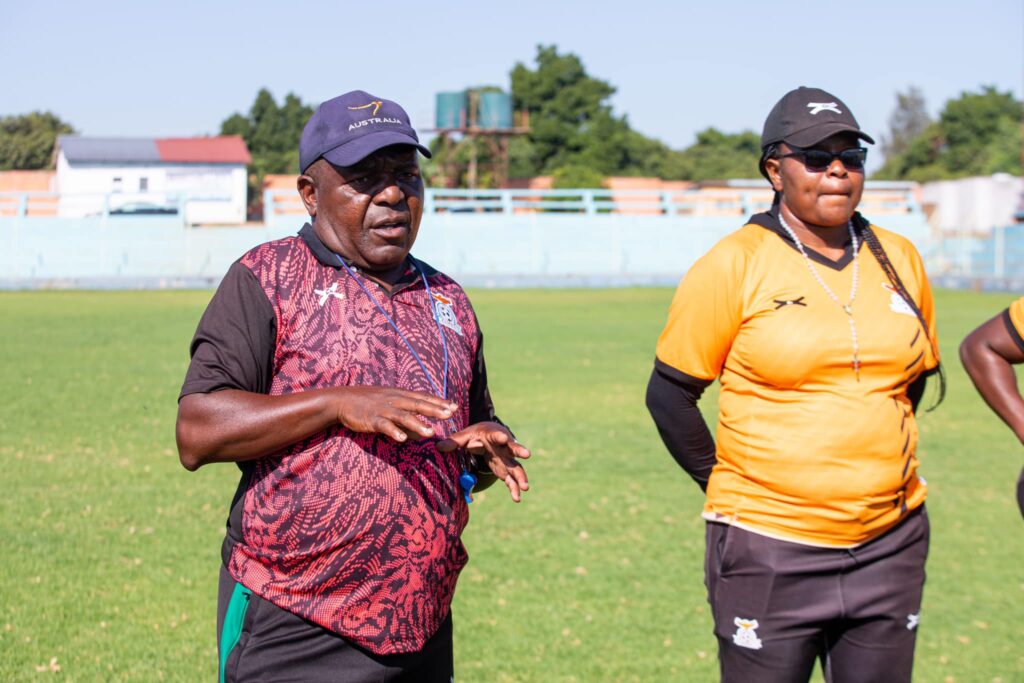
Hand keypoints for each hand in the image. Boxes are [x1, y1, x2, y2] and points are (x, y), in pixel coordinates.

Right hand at [334, 387, 456, 442]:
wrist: (343, 400)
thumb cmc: (368, 402)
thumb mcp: (389, 404)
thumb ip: (405, 415)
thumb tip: (418, 431)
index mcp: (400, 395)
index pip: (423, 397)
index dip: (439, 402)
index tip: (454, 406)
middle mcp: (394, 400)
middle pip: (418, 404)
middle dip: (435, 410)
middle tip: (451, 414)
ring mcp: (383, 410)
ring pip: (403, 416)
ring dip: (418, 424)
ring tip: (431, 432)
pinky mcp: (372, 419)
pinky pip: (384, 426)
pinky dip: (394, 432)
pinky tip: (402, 439)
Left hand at [436, 422, 529, 501]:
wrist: (489, 435)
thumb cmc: (475, 434)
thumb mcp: (463, 436)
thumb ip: (453, 442)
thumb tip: (438, 447)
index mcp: (493, 435)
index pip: (497, 435)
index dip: (500, 437)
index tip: (504, 438)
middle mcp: (503, 447)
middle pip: (513, 449)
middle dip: (519, 451)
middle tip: (527, 454)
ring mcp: (506, 459)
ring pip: (516, 467)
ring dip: (521, 477)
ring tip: (525, 487)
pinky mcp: (505, 470)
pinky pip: (511, 479)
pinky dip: (514, 488)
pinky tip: (517, 499)